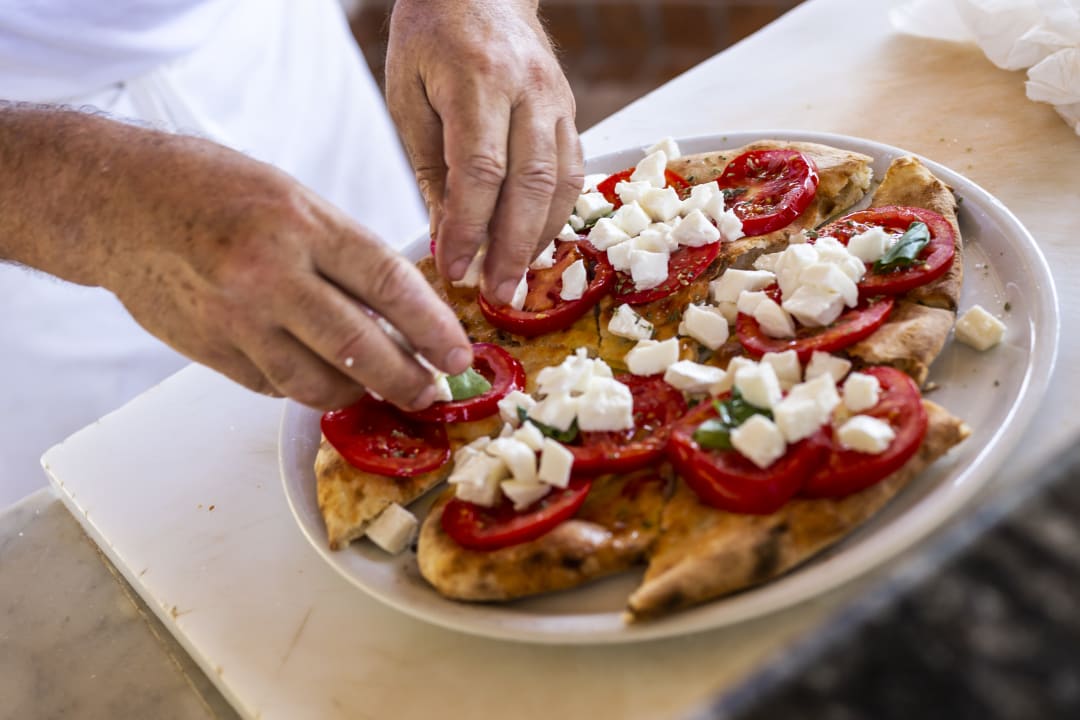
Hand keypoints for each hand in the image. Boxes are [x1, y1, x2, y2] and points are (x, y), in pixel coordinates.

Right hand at [0, 108, 471, 410]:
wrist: (120, 204)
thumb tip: (404, 308)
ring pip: (318, 383)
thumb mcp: (293, 199)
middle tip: (433, 391)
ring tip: (381, 387)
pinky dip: (307, 386)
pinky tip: (321, 374)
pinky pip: (276, 386)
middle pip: (360, 347)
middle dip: (408, 379)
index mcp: (301, 224)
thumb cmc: (213, 191)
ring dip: (359, 393)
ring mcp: (236, 319)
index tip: (457, 352)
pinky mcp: (211, 351)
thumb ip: (346, 252)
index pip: (387, 284)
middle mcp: (269, 274)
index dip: (432, 327)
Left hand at [386, 0, 583, 303]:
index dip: (468, 227)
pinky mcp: (571, 113)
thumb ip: (429, 167)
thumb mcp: (409, 95)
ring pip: (560, 184)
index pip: (480, 170)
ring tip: (516, 278)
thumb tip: (443, 236)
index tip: (451, 267)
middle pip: (529, 184)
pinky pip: (573, 173)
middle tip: (496, 293)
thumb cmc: (433, 37)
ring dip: (539, 239)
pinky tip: (534, 243)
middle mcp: (528, 91)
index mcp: (477, 79)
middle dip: (512, 247)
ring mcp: (557, 101)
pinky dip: (555, 215)